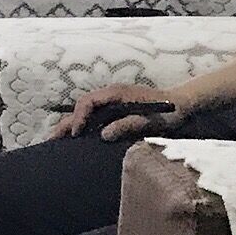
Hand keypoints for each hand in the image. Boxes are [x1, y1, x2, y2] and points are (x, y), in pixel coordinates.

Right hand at [53, 81, 185, 140]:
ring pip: (85, 112)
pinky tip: (77, 139)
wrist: (185, 105)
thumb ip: (128, 125)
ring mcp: (113, 102)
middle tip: (51, 139)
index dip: (78, 117)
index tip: (75, 134)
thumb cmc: (169, 111)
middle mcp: (111, 95)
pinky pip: (94, 117)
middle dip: (66, 123)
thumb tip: (103, 135)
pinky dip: (83, 126)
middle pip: (81, 107)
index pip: (88, 102)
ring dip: (71, 125)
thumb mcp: (151, 120)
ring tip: (57, 141)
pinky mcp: (116, 110)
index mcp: (116, 93)